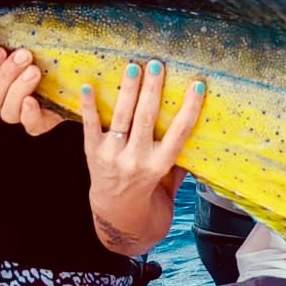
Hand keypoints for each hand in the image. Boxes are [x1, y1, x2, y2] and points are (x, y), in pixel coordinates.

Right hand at [0, 0, 62, 134]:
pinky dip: (28, 116)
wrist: (87, 63)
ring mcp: (21, 107)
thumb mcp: (43, 16)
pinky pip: (28, 127)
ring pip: (4, 110)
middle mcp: (3, 90)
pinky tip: (35, 102)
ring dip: (15, 90)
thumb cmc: (55, 38)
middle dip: (2, 75)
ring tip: (34, 71)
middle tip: (24, 55)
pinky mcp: (41, 120)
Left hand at [80, 59, 205, 209]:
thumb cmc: (152, 198)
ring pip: (122, 118)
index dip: (190, 108)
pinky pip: (90, 126)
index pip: (179, 133)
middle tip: (156, 64)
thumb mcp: (172, 183)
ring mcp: (113, 157)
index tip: (197, 85)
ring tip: (133, 67)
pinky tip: (88, 86)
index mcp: (160, 166)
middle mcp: (137, 160)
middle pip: (146, 119)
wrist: (118, 221)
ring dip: (128, 90)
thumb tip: (197, 127)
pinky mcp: (93, 154)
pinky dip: (89, 106)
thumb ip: (180, 159)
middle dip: (152, 89)